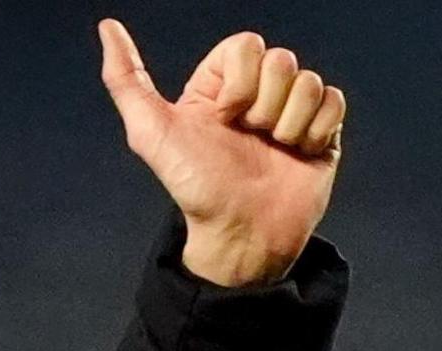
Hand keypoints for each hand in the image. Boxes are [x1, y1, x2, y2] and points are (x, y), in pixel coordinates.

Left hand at [97, 19, 345, 286]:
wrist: (242, 232)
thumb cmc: (195, 186)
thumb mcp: (150, 131)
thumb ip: (125, 79)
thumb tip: (107, 27)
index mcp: (217, 88)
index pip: (246, 44)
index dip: (239, 80)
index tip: (223, 117)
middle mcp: (254, 96)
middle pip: (281, 59)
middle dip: (264, 104)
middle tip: (248, 138)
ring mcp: (289, 112)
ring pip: (309, 81)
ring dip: (288, 123)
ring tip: (271, 150)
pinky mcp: (321, 131)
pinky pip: (333, 101)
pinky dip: (315, 131)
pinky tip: (296, 154)